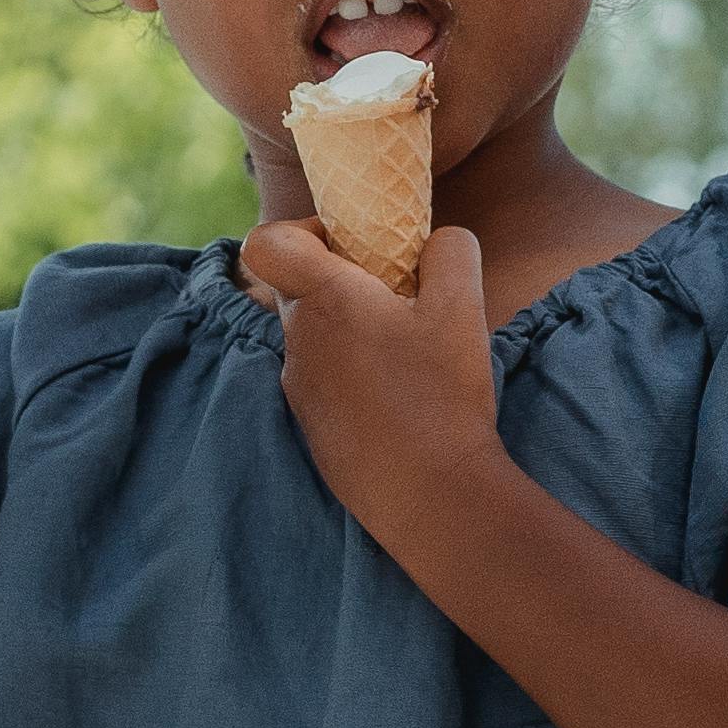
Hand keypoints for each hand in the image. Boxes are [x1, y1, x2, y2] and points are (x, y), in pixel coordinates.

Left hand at [237, 216, 517, 555]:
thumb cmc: (442, 394)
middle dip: (344, 282)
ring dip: (353, 332)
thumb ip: (450, 252)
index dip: (300, 231)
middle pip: (299, 288)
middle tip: (400, 300)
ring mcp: (300, 390)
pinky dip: (355, 376)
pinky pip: (326, 381)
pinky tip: (402, 399)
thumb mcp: (462, 308)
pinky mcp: (313, 428)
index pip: (265, 244)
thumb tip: (436, 242)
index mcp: (323, 301)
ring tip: (410, 356)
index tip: (350, 246)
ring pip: (316, 337)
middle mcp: (298, 342)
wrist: (429, 496)